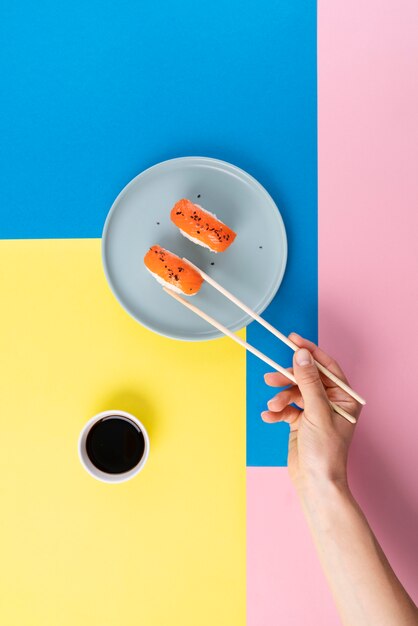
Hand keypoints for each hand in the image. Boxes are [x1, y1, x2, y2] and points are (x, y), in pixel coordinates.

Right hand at [261, 332, 362, 492]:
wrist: (314, 483)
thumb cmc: (325, 451)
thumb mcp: (316, 411)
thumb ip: (308, 381)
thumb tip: (302, 355)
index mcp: (343, 398)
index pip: (326, 367)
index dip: (309, 352)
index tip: (292, 340)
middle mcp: (330, 403)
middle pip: (305, 379)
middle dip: (287, 379)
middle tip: (270, 377)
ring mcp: (314, 412)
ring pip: (292, 393)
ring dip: (280, 399)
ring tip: (272, 407)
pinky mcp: (300, 422)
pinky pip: (286, 409)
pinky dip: (277, 412)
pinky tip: (269, 418)